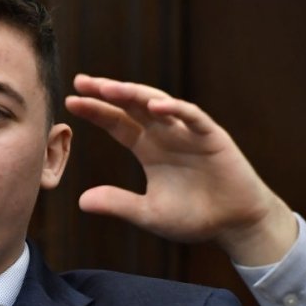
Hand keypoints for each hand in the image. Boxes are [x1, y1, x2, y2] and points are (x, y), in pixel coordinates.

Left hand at [65, 74, 296, 265]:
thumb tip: (80, 201)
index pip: (117, 122)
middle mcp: (165, 134)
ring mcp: (188, 133)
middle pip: (132, 106)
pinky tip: (155, 108)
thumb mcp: (149, 213)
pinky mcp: (212, 138)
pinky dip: (176, 110)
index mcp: (148, 148)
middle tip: (81, 81)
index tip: (70, 101)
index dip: (96, 111)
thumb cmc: (193, 217)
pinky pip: (193, 118)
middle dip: (108, 92)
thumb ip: (118, 204)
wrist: (234, 225)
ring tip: (111, 88)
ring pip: (159, 104)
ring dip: (135, 94)